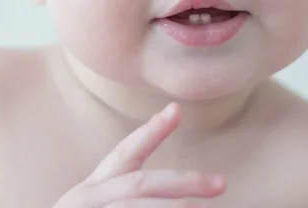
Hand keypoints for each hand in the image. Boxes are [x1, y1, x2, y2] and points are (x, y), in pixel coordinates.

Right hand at [52, 103, 225, 206]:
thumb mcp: (97, 207)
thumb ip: (125, 198)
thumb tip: (178, 201)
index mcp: (92, 189)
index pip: (125, 153)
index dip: (151, 131)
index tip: (176, 110)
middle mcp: (86, 199)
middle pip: (140, 184)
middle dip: (182, 181)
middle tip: (220, 182)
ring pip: (135, 207)